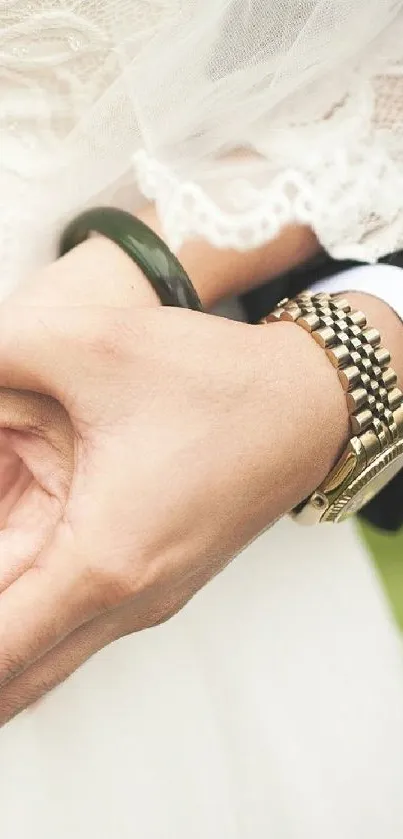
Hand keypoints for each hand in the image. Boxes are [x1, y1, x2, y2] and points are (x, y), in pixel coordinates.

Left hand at [0, 291, 349, 724]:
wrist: (307, 404)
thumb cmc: (212, 380)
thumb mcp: (91, 346)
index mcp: (102, 560)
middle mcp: (128, 603)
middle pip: (13, 682)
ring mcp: (148, 603)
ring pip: (41, 663)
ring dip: (1, 637)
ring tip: (0, 575)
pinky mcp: (159, 587)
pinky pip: (73, 632)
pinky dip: (27, 625)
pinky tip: (14, 575)